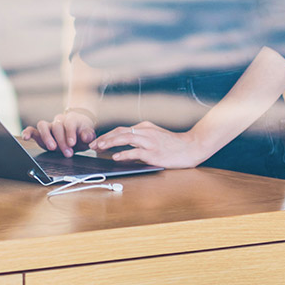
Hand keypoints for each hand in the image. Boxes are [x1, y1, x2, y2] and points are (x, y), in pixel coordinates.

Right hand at [22, 109, 95, 156]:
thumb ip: (88, 135)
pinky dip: (28, 133)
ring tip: (52, 147)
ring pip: (43, 125)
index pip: (69, 123)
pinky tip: (25, 137)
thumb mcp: (89, 135)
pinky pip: (32, 130)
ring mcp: (49, 127)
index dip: (70, 133)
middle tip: (68, 153)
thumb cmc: (82, 133)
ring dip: (46, 137)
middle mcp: (59, 121)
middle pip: (57, 126)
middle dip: (62, 141)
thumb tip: (85, 137)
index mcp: (72, 120)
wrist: (77, 130)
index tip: (72, 143)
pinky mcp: (41, 133)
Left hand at [91, 121, 209, 169]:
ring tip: (99, 148)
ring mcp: (150, 142)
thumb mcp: (155, 136)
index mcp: (145, 127)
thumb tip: (123, 150)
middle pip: (119, 132)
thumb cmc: (174, 144)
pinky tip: (115, 157)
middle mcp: (145, 132)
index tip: (96, 141)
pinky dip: (124, 154)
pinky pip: (136, 152)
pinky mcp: (154, 152)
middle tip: (92, 145)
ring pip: (125, 138)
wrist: (192, 147)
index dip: (107, 135)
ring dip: (110, 143)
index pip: (121, 130)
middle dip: (104, 138)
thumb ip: (140, 140)